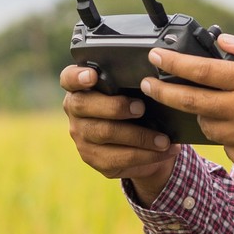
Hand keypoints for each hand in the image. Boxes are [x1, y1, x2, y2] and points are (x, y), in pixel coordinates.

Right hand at [60, 64, 177, 203]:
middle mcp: (75, 111)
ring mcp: (81, 136)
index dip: (78, 76)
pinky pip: (118, 158)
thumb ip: (132, 83)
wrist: (140, 140)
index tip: (92, 75)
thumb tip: (154, 82)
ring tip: (163, 139)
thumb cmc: (135, 104)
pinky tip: (164, 152)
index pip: (69, 78)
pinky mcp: (94, 158)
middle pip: (84, 105)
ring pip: (104, 133)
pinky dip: (146, 155)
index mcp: (80, 87)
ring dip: (139, 136)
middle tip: (141, 108)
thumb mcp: (132, 91)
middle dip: (115, 106)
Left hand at [143, 33, 233, 206]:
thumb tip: (226, 41)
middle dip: (163, 91)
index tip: (155, 56)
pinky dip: (228, 134)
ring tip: (215, 104)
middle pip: (191, 101)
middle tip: (147, 84)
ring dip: (203, 113)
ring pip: (207, 125)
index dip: (174, 63)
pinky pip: (227, 146)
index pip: (203, 71)